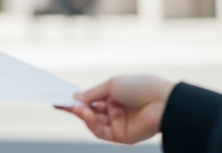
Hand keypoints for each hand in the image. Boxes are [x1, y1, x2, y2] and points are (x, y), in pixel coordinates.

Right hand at [58, 76, 175, 144]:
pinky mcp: (121, 136)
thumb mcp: (111, 85)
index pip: (91, 99)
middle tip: (60, 104)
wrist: (161, 102)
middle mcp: (115, 110)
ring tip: (77, 109)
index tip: (60, 98)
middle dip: (76, 108)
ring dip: (83, 116)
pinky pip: (101, 132)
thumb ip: (92, 94)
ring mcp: (118, 124)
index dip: (77, 99)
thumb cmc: (139, 87)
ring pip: (93, 123)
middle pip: (90, 112)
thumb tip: (75, 98)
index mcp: (114, 95)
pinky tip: (87, 115)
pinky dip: (91, 124)